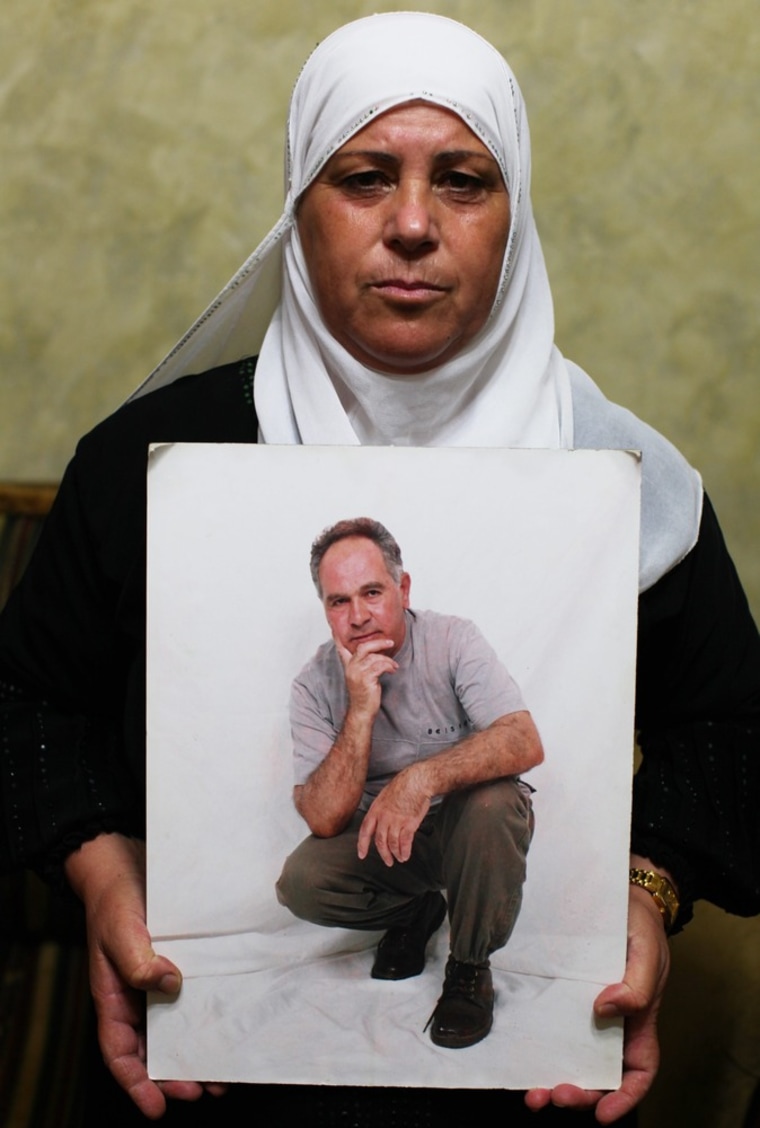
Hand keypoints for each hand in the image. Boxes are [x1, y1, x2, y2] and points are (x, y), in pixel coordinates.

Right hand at [65, 833, 225, 1118]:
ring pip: (173, 1026)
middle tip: (204, 1089)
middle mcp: (134, 994)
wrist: (122, 860)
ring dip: (193, 1048)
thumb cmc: (114, 897)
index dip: (136, 1083)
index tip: (158, 1107)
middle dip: (173, 1074)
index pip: (120, 1052)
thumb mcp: (121, 930)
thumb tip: (170, 986)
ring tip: (221, 1069)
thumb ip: (139, 962)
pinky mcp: (175, 961)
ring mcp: (154, 978)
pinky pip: (189, 996)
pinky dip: (203, 1013)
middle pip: (151, 1048)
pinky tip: (224, 1019)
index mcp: (112, 996)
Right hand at [335, 635, 397, 716]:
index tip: (334, 629)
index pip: (341, 649)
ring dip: (388, 660)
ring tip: (394, 666)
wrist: (362, 711)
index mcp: (348, 666)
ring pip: (375, 657)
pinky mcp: (366, 679)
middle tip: (390, 642)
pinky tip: (392, 670)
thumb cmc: (364, 694)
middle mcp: (351, 668)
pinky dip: (389, 666)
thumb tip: (374, 654)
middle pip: (363, 647)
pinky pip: (380, 666)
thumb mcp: (360, 677)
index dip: (338, 638)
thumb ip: (363, 665)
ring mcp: (358, 673)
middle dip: (378, 643)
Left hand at [357, 766, 430, 865]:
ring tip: (399, 858)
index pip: (365, 831)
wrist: (416, 781)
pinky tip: (406, 856)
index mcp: (375, 810)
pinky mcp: (409, 824)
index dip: (362, 845)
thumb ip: (380, 811)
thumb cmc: (402, 786)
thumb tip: (379, 822)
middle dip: (383, 854)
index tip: (361, 855)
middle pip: (380, 841)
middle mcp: (383, 817)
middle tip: (388, 862)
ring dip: (395, 854)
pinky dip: (405, 851)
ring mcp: (396, 821)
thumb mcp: (384, 796)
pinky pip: (405, 842)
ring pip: (392, 844)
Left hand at [525, 881, 669, 1123]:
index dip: (625, 1098)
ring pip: (574, 1058)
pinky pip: (555, 1029)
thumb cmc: (641, 928)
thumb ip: (637, 985)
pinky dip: (541, 1049)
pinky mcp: (567, 996)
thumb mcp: (647, 952)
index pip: (639, 1071)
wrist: (622, 897)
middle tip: (556, 1095)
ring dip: (555, 1080)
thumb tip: (606, 1009)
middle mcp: (614, 1024)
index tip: (604, 1114)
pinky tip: (524, 1056)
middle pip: (602, 1074)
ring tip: (534, 1093)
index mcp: (639, 1021)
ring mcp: (588, 1012)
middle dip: (582, 1094)